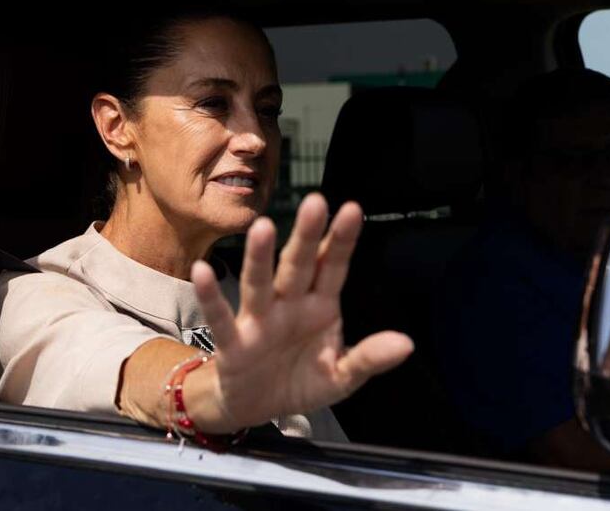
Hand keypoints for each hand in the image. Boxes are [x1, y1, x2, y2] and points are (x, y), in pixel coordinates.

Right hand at [186, 193, 413, 431]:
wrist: (257, 408)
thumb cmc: (299, 381)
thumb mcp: (341, 376)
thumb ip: (368, 358)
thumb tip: (406, 344)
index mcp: (319, 306)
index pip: (332, 267)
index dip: (341, 240)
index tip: (352, 209)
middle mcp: (289, 304)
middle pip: (298, 265)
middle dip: (306, 236)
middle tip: (315, 202)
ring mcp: (259, 320)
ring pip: (260, 283)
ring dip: (260, 257)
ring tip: (262, 227)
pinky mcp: (234, 343)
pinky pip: (221, 317)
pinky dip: (211, 296)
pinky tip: (203, 271)